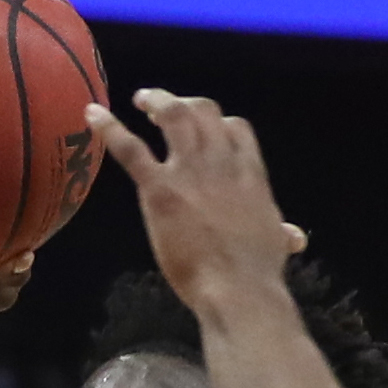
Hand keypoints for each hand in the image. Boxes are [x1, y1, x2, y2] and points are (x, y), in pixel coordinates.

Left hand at [90, 92, 307, 308]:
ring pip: (173, 116)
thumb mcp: (275, 242)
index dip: (219, 123)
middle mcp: (221, 161)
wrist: (237, 288)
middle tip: (164, 106)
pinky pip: (132, 150)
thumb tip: (295, 236)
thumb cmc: (258, 272)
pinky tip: (92, 115)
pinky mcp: (161, 189)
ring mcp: (190, 172)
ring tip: (142, 98)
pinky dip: (110, 129)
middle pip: (204, 112)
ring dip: (157, 101)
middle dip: (184, 102)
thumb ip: (281, 231)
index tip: (206, 128)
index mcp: (249, 172)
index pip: (236, 128)